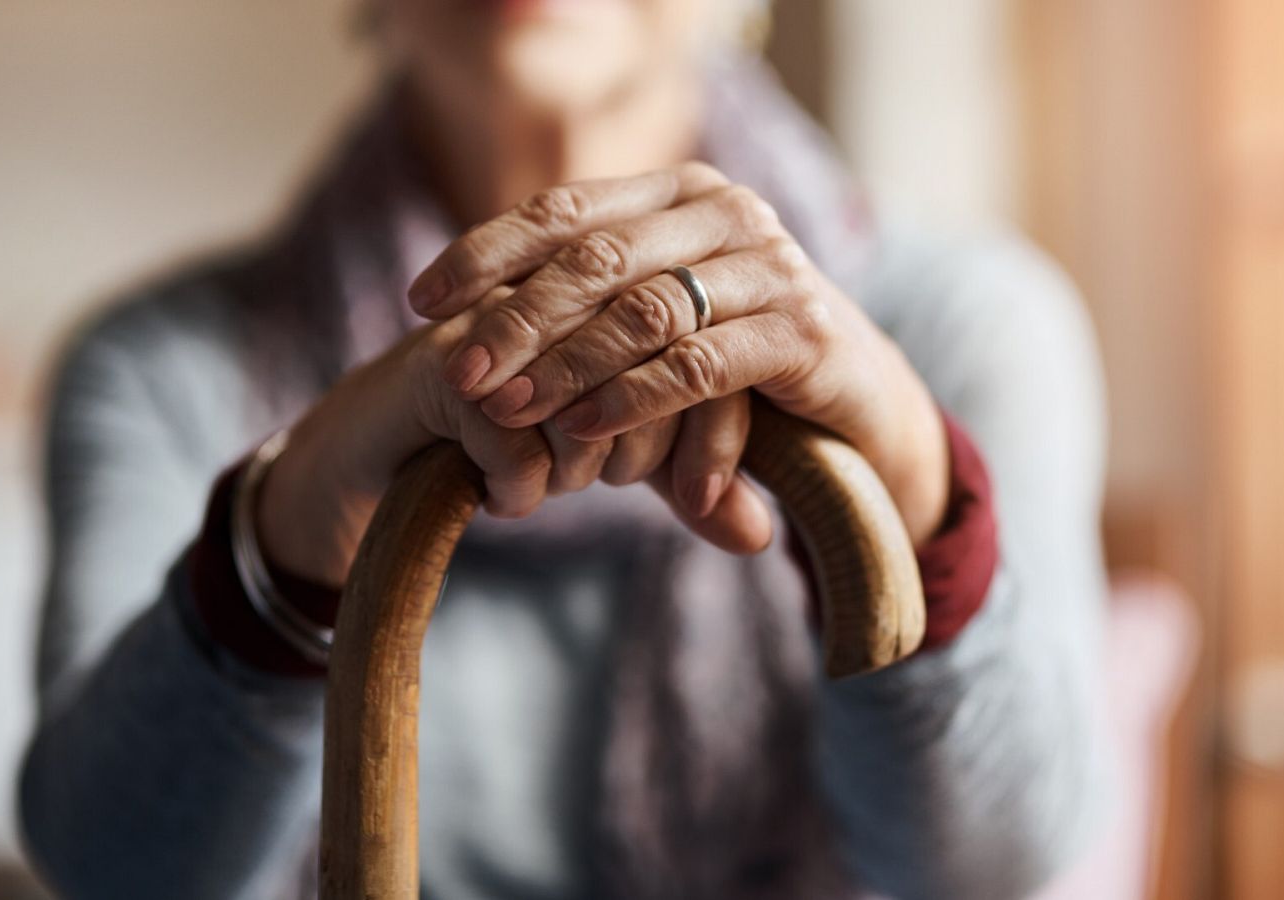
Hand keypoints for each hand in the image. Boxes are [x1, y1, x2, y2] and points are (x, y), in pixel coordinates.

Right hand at [254, 297, 771, 588]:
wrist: (384, 447)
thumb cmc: (516, 440)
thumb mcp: (621, 460)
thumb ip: (696, 486)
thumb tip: (763, 536)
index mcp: (624, 288)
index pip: (710, 352)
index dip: (716, 436)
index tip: (695, 495)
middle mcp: (569, 289)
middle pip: (659, 371)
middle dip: (646, 452)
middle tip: (604, 483)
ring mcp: (506, 318)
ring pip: (590, 406)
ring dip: (580, 469)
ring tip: (555, 488)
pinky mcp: (448, 365)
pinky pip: (517, 440)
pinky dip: (520, 488)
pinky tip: (507, 499)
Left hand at [409, 163, 950, 544]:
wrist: (860, 407)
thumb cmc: (737, 365)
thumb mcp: (655, 327)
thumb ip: (581, 313)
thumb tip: (454, 329)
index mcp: (682, 193)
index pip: (566, 210)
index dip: (486, 251)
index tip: (422, 301)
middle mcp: (728, 212)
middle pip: (596, 258)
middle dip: (515, 318)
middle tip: (457, 371)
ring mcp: (771, 266)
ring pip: (643, 309)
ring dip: (565, 364)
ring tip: (509, 408)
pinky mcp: (802, 332)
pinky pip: (698, 364)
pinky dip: (633, 398)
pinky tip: (581, 428)